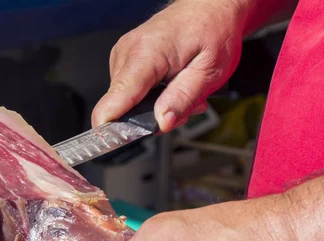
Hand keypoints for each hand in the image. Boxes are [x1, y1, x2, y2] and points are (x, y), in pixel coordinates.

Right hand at [91, 0, 248, 130]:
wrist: (210, 5)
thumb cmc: (213, 30)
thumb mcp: (210, 71)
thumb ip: (183, 99)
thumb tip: (160, 123)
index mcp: (145, 54)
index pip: (115, 99)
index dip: (111, 126)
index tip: (116, 141)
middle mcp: (127, 53)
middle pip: (121, 106)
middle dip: (150, 116)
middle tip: (182, 106)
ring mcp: (123, 55)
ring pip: (126, 100)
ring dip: (153, 105)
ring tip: (180, 89)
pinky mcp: (124, 58)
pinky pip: (130, 89)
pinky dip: (150, 94)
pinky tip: (169, 84)